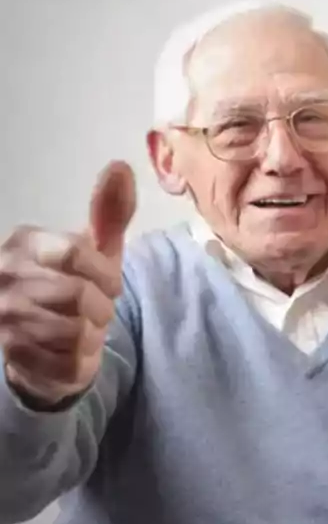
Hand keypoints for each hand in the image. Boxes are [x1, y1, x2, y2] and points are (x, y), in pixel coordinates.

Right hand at [0, 161, 136, 403]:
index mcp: (23, 243)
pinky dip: (82, 356)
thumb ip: (109, 211)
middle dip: (101, 306)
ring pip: (76, 328)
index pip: (74, 253)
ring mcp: (3, 316)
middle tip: (93, 307)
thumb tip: (121, 166)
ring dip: (92, 331)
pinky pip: (69, 358)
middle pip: (78, 294)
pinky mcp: (12, 354)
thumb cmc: (77, 285)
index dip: (104, 273)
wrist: (50, 340)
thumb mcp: (99, 247)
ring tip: (81, 325)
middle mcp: (3, 275)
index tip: (109, 282)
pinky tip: (70, 347)